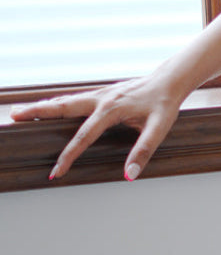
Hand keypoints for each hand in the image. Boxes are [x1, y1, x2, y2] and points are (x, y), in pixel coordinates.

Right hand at [10, 70, 184, 181]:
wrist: (171, 80)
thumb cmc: (165, 103)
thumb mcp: (159, 128)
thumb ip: (143, 151)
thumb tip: (129, 174)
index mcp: (112, 109)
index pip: (84, 136)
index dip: (69, 155)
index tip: (56, 172)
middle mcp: (101, 98)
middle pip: (63, 107)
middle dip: (37, 113)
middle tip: (14, 117)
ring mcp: (100, 93)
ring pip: (66, 100)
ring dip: (43, 106)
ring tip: (20, 112)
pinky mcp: (103, 92)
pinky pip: (74, 98)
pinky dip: (57, 103)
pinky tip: (49, 107)